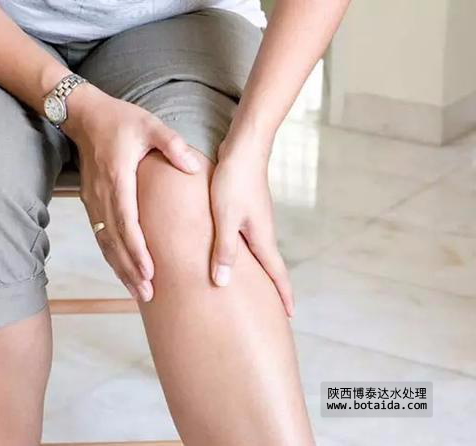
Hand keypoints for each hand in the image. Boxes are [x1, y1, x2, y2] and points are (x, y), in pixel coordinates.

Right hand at [62, 84, 201, 301]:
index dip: (136, 249)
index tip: (149, 270)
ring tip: (137, 292)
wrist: (85, 116)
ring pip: (105, 242)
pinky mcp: (91, 202)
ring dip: (120, 268)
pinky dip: (112, 256)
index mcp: (117, 178)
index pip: (126, 221)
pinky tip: (123, 271)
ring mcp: (93, 200)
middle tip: (147, 294)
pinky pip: (101, 235)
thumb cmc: (120, 120)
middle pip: (114, 241)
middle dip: (130, 269)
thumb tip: (194, 167)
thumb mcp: (150, 125)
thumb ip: (172, 144)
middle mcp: (102, 194)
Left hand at [210, 135, 293, 317]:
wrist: (244, 147)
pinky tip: (234, 254)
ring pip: (258, 252)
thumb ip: (224, 250)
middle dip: (273, 288)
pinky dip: (245, 254)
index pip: (276, 273)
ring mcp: (255, 220)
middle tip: (274, 309)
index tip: (289, 315)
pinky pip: (247, 239)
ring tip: (253, 287)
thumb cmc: (234, 181)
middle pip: (270, 266)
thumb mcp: (225, 218)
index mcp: (261, 237)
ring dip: (259, 270)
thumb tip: (223, 283)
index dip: (283, 295)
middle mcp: (262, 231)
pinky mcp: (246, 210)